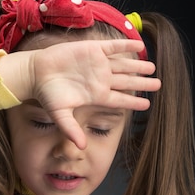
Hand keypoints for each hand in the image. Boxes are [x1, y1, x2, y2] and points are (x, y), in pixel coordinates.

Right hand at [0, 39, 159, 149]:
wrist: (36, 73)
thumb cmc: (47, 94)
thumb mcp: (60, 115)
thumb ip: (71, 130)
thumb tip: (81, 148)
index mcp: (95, 95)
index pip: (119, 100)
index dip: (133, 102)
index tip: (147, 105)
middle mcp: (100, 80)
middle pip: (126, 82)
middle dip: (142, 83)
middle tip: (158, 85)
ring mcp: (98, 64)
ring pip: (123, 65)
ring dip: (138, 66)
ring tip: (152, 68)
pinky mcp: (92, 49)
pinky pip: (113, 47)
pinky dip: (126, 46)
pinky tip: (140, 46)